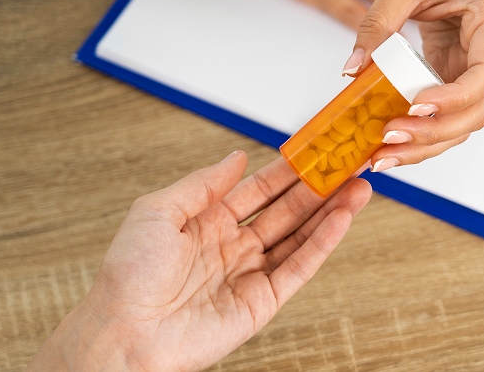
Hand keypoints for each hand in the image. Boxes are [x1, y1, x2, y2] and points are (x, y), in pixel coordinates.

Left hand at [26, 152, 371, 370]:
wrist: (124, 333)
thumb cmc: (128, 275)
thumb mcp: (158, 211)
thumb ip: (203, 183)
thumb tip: (237, 156)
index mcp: (207, 222)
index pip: (259, 189)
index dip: (288, 171)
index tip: (316, 150)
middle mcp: (232, 246)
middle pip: (286, 211)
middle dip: (319, 189)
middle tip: (350, 165)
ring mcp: (249, 274)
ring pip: (299, 237)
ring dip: (331, 213)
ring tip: (359, 188)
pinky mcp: (261, 303)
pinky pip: (298, 268)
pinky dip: (322, 244)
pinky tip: (341, 219)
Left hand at [342, 0, 483, 170]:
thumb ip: (380, 22)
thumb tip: (352, 69)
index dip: (454, 98)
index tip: (418, 104)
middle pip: (476, 112)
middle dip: (433, 133)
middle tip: (389, 139)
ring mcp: (475, 72)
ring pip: (461, 124)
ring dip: (425, 145)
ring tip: (382, 157)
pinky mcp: (454, 78)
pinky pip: (442, 115)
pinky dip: (419, 133)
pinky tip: (387, 146)